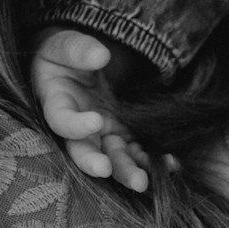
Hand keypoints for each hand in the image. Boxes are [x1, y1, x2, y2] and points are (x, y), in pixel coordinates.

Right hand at [30, 28, 153, 191]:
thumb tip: (101, 55)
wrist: (80, 63)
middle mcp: (79, 128)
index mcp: (58, 104)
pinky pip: (136, 152)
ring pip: (113, 158)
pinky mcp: (124, 135)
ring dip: (126, 171)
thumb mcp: (65, 45)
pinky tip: (170, 163)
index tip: (95, 120)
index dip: (76, 125)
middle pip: (84, 151)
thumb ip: (79, 49)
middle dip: (96, 163)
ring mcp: (103, 134)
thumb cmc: (66, 55)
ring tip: (142, 182)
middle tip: (107, 170)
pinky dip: (151, 160)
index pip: (62, 120)